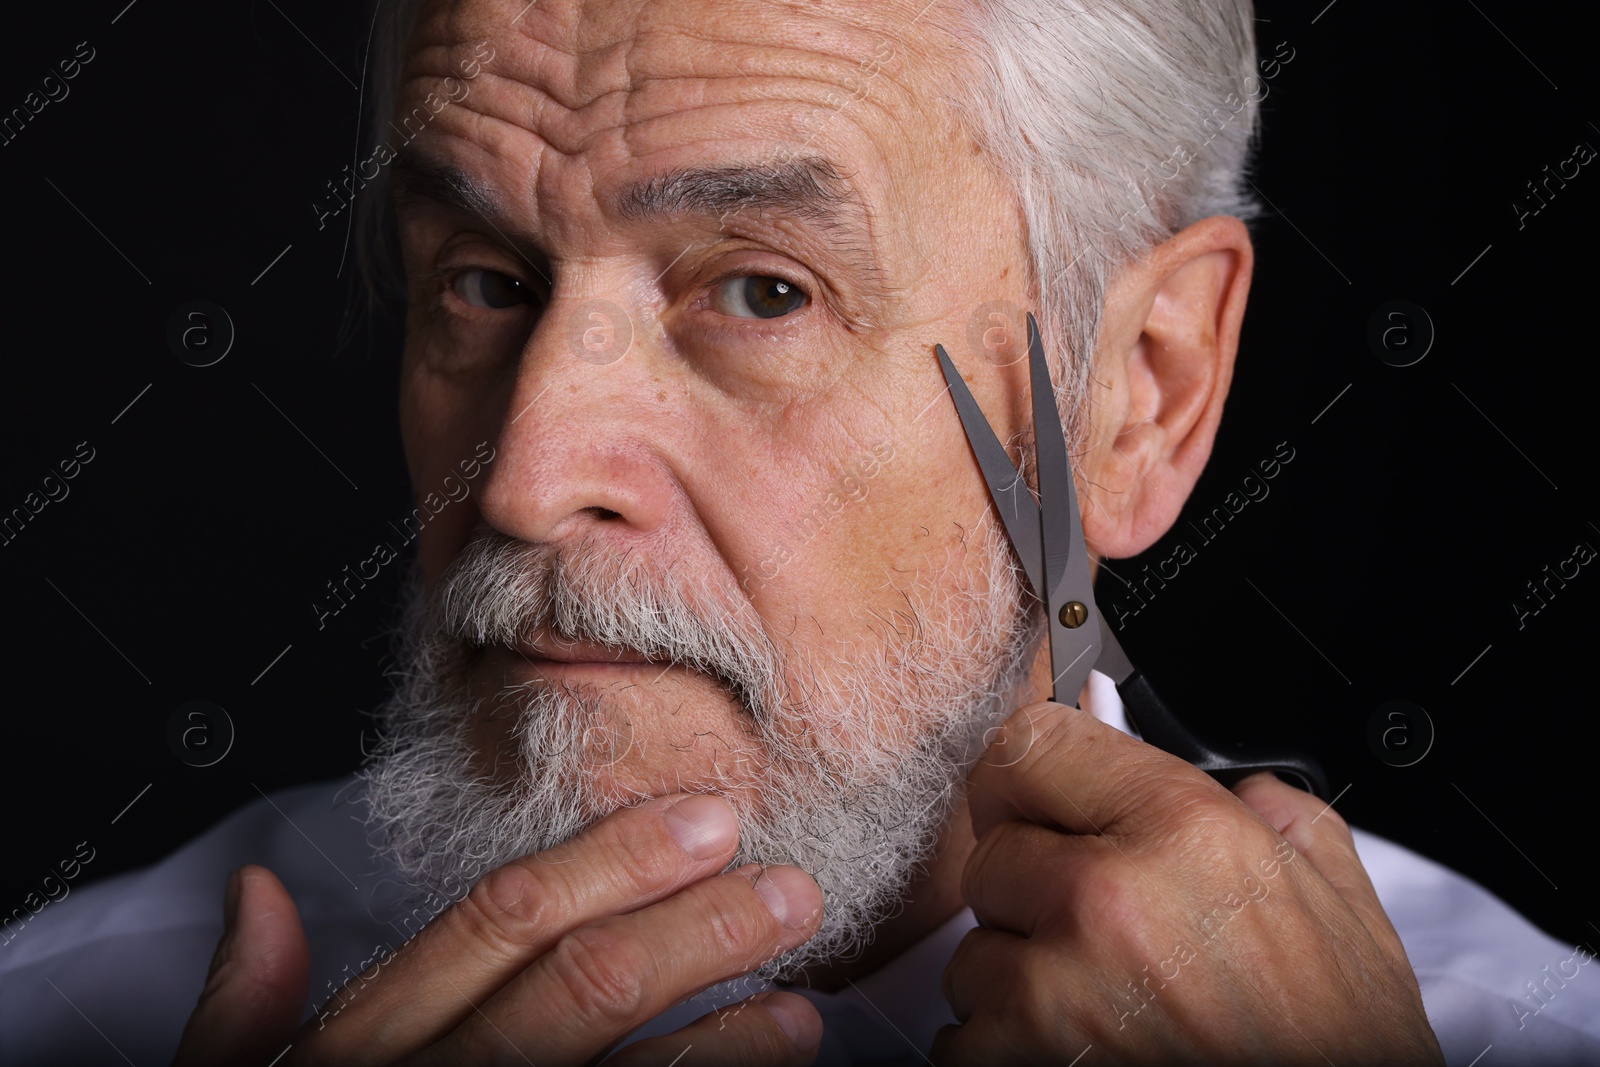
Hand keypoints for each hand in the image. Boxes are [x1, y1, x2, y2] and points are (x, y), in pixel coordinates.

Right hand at [173, 793, 824, 1065]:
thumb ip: (241, 1005)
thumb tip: (256, 891)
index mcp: (365, 1048)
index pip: (501, 921)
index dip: (613, 861)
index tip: (703, 820)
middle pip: (584, 986)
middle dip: (699, 932)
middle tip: (791, 891)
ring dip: (725, 1042)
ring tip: (803, 1011)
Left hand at [932, 701, 1443, 1065]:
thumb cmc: (1340, 1048)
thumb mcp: (1341, 906)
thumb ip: (1275, 817)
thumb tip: (1233, 782)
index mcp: (1185, 830)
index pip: (1029, 745)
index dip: (1031, 780)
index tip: (1040, 804)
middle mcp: (1109, 896)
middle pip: (991, 853)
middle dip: (1031, 890)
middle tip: (1095, 929)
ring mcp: (1059, 988)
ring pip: (972, 950)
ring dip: (1017, 977)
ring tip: (1101, 1004)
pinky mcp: (1028, 1060)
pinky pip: (961, 1036)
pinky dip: (1001, 1048)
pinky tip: (1076, 1050)